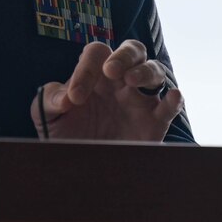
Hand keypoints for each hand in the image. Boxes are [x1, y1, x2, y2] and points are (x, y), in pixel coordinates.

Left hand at [29, 40, 184, 142]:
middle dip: (124, 56)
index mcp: (95, 75)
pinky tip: (172, 96)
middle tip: (111, 71)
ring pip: (155, 71)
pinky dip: (174, 99)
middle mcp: (120, 82)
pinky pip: (170, 106)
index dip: (85, 70)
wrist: (80, 170)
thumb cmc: (64, 137)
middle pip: (133, 50)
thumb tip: (65, 97)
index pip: (96, 55)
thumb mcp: (47, 117)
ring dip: (146, 71)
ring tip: (131, 81)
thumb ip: (49, 100)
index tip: (74, 99)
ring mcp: (140, 100)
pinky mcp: (154, 123)